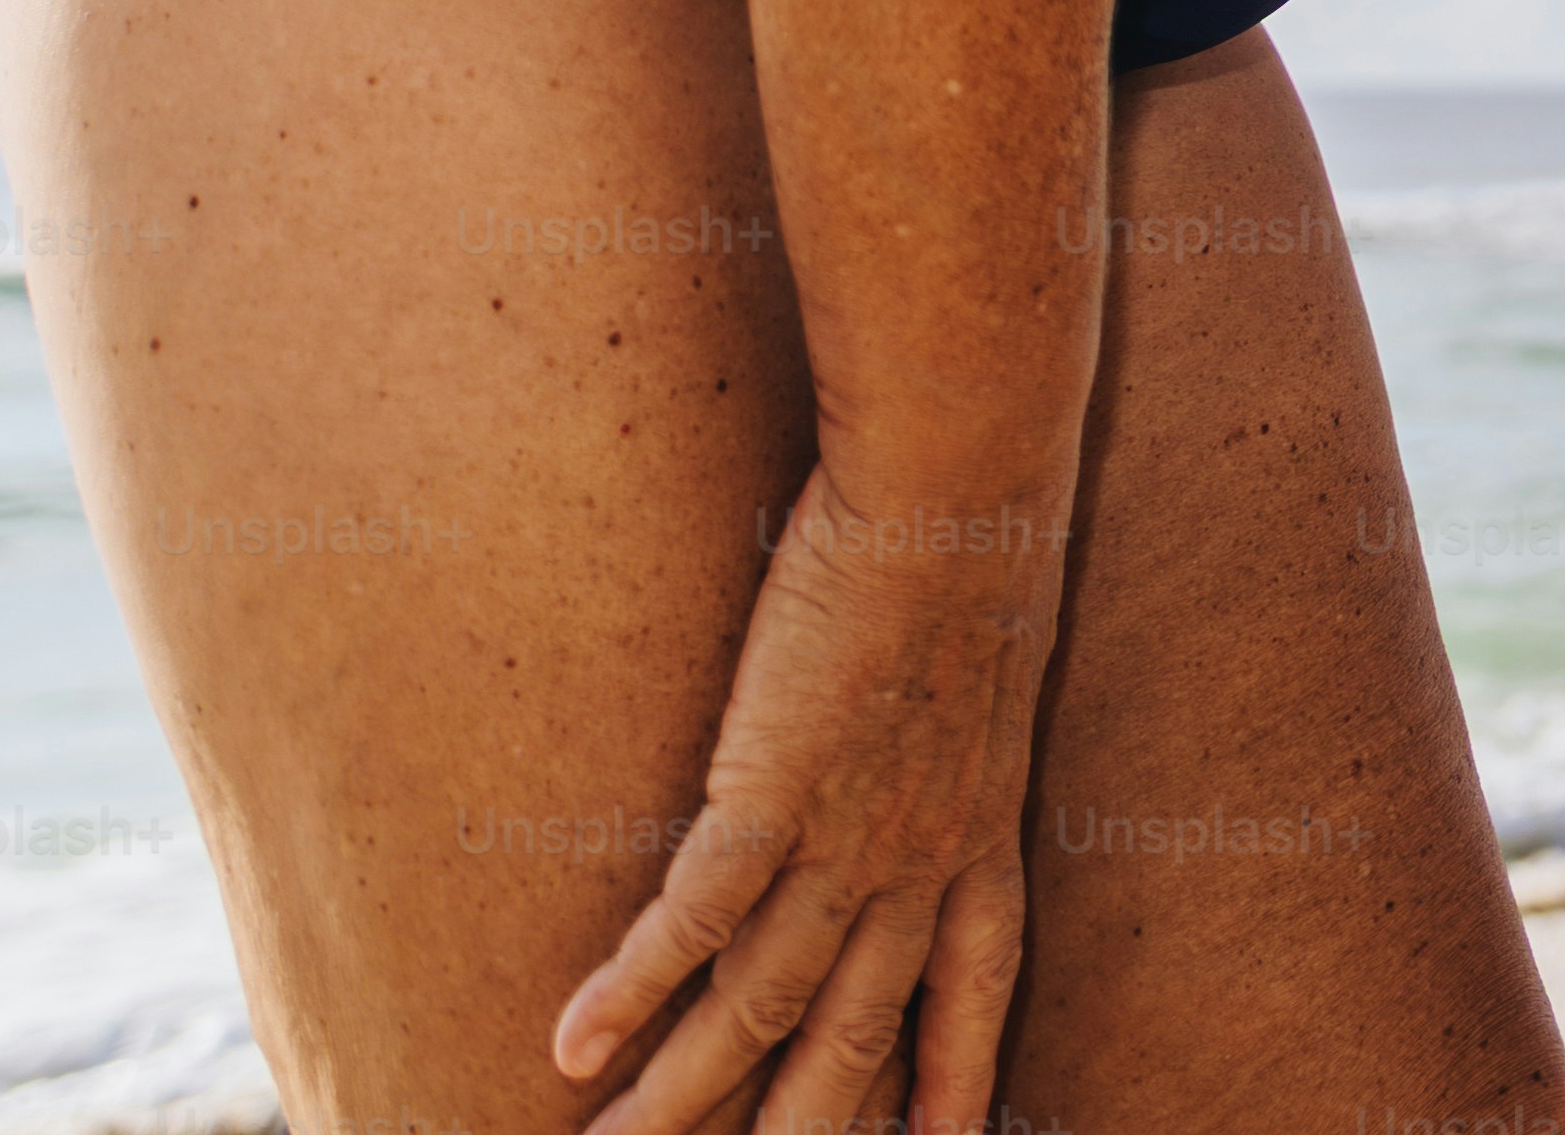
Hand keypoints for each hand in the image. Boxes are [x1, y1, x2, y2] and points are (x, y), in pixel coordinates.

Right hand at [553, 456, 1058, 1134]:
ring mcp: (846, 835)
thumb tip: (946, 744)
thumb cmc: (977, 552)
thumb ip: (962, 738)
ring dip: (679, 1096)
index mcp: (984, 836)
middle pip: (851, 1044)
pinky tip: (569, 1048)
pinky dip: (630, 991)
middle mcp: (920, 863)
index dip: (952, 1084)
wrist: (962, 490)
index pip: (977, 995)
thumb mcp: (994, 676)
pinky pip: (694, 918)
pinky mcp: (772, 789)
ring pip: (757, 1008)